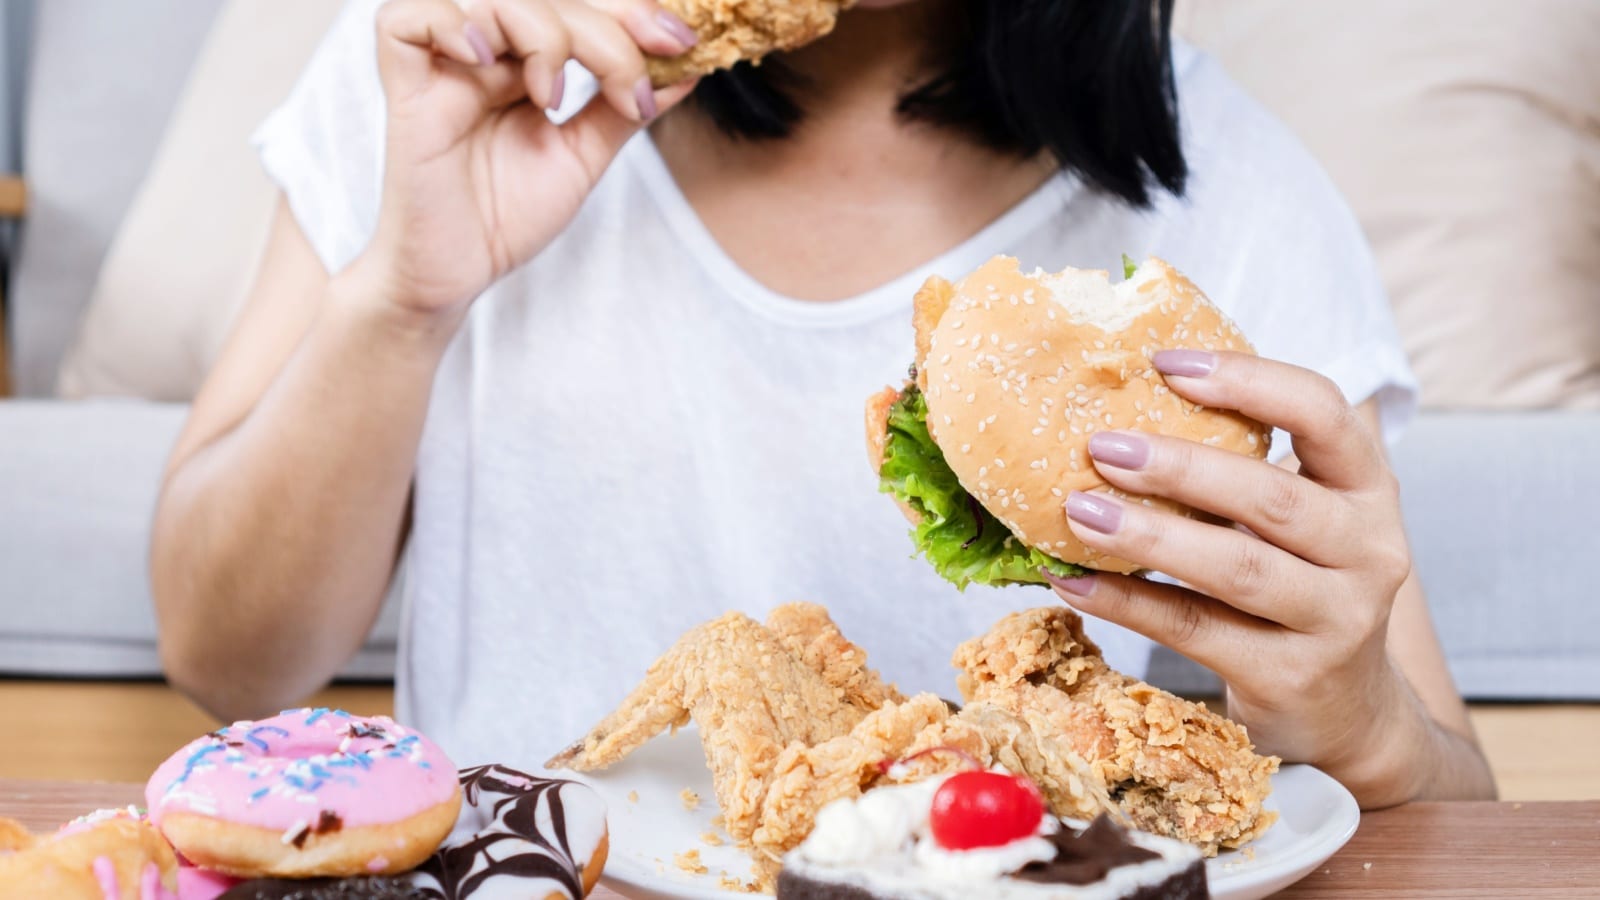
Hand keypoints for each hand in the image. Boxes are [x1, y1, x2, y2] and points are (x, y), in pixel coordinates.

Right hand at [360, 0, 698, 319]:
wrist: (457, 275)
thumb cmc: (507, 217)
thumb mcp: (582, 157)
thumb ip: (622, 110)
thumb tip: (684, 70)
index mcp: (527, 64)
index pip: (580, 10)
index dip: (630, 13)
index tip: (680, 43)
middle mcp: (488, 56)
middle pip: (547, 0)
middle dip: (605, 28)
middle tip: (632, 81)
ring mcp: (446, 69)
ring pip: (492, 0)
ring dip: (543, 33)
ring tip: (552, 95)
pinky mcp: (406, 91)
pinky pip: (403, 23)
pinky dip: (448, 24)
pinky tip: (486, 59)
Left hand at [1043, 350, 1418, 801]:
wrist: (1347, 713)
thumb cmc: (1299, 591)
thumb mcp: (1300, 524)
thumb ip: (1242, 471)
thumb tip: (1118, 411)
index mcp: (1367, 490)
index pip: (1323, 413)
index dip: (1248, 380)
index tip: (1165, 364)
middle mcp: (1369, 552)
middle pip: (1272, 497)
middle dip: (1180, 466)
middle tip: (1102, 446)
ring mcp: (1336, 621)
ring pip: (1236, 567)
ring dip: (1149, 536)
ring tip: (1078, 510)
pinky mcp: (1291, 677)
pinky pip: (1196, 631)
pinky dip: (1128, 604)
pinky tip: (1074, 582)